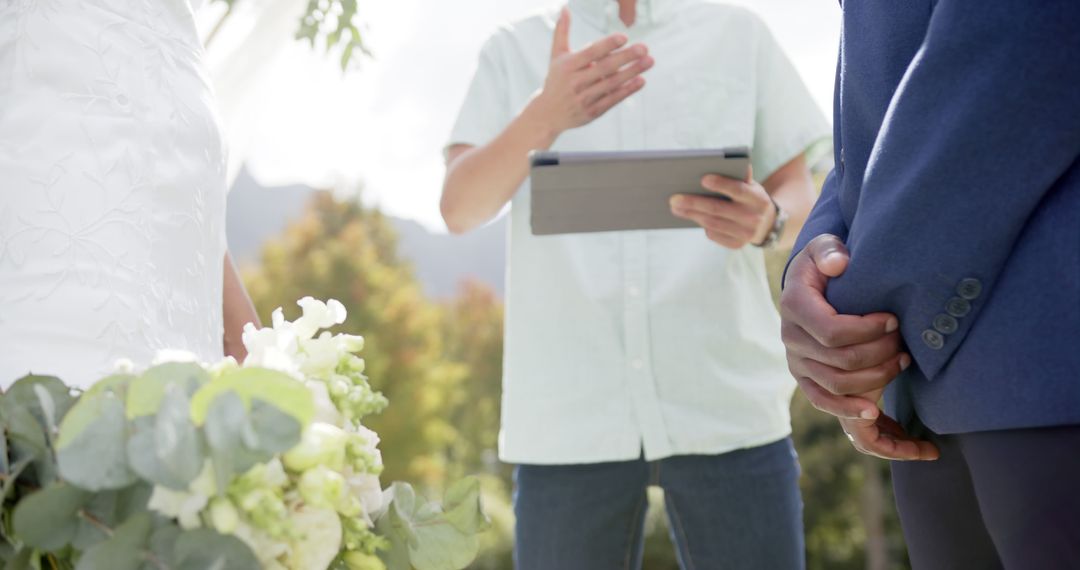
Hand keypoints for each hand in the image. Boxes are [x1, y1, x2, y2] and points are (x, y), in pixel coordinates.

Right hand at [525, 8, 652, 134]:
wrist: (547, 114)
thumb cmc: (556, 80)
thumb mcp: (556, 56)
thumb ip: (562, 32)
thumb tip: (565, 8)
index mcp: (567, 66)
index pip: (590, 53)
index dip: (607, 45)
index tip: (624, 37)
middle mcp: (575, 82)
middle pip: (604, 68)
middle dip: (626, 57)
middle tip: (645, 48)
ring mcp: (583, 99)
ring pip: (611, 84)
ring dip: (632, 72)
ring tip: (649, 61)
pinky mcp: (591, 112)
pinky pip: (612, 100)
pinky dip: (627, 90)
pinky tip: (641, 80)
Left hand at [669, 166, 775, 248]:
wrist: (767, 225)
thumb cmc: (751, 199)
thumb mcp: (752, 186)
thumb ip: (740, 176)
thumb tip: (726, 161)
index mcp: (758, 199)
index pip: (737, 190)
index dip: (720, 184)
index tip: (702, 179)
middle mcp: (753, 218)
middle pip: (717, 209)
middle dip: (693, 203)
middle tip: (674, 198)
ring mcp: (745, 234)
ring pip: (712, 223)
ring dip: (691, 215)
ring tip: (675, 208)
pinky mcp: (737, 245)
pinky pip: (713, 234)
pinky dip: (702, 225)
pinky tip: (692, 217)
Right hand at [780, 234, 938, 460]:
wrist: (808, 287)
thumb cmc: (824, 265)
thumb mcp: (824, 246)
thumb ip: (829, 249)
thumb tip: (839, 264)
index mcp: (794, 306)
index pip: (832, 331)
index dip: (868, 331)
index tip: (894, 321)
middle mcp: (790, 338)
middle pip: (840, 361)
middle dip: (880, 353)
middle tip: (905, 342)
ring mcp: (796, 362)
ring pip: (838, 384)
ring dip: (876, 378)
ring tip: (902, 361)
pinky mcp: (805, 379)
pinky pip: (823, 402)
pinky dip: (848, 410)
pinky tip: (874, 411)